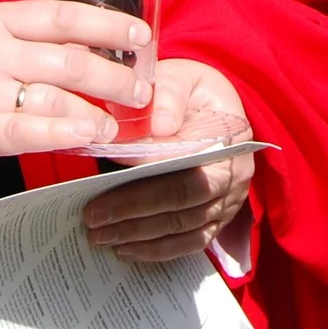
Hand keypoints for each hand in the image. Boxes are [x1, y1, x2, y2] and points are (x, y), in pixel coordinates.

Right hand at [0, 0, 149, 200]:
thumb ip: (11, 38)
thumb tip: (69, 44)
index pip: (62, 15)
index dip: (108, 25)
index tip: (143, 36)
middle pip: (71, 56)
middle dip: (117, 74)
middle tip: (143, 89)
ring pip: (58, 94)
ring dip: (100, 108)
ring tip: (126, 119)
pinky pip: (32, 132)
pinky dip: (68, 134)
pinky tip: (91, 139)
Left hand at [80, 59, 254, 261]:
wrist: (212, 104)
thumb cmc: (191, 92)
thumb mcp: (183, 78)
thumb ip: (169, 95)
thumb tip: (160, 128)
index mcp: (231, 139)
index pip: (188, 173)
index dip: (144, 190)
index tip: (101, 194)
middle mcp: (235, 176)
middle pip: (185, 208)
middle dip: (134, 218)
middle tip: (92, 221)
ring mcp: (229, 202)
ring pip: (186, 230)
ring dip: (141, 238)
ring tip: (101, 236)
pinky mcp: (218, 218)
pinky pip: (191, 243)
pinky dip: (158, 250)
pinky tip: (126, 248)